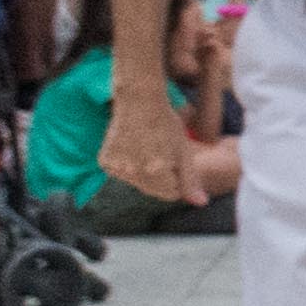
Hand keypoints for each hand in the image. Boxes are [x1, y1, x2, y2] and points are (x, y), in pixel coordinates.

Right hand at [104, 76, 192, 203]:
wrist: (139, 102)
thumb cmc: (166, 124)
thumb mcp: (184, 152)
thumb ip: (191, 181)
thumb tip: (201, 203)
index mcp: (155, 171)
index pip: (171, 194)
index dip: (177, 179)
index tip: (175, 160)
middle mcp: (133, 172)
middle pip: (154, 190)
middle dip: (162, 177)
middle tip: (161, 152)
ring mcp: (116, 168)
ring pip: (137, 183)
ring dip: (144, 173)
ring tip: (147, 148)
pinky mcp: (105, 161)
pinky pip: (121, 173)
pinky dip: (128, 166)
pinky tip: (132, 148)